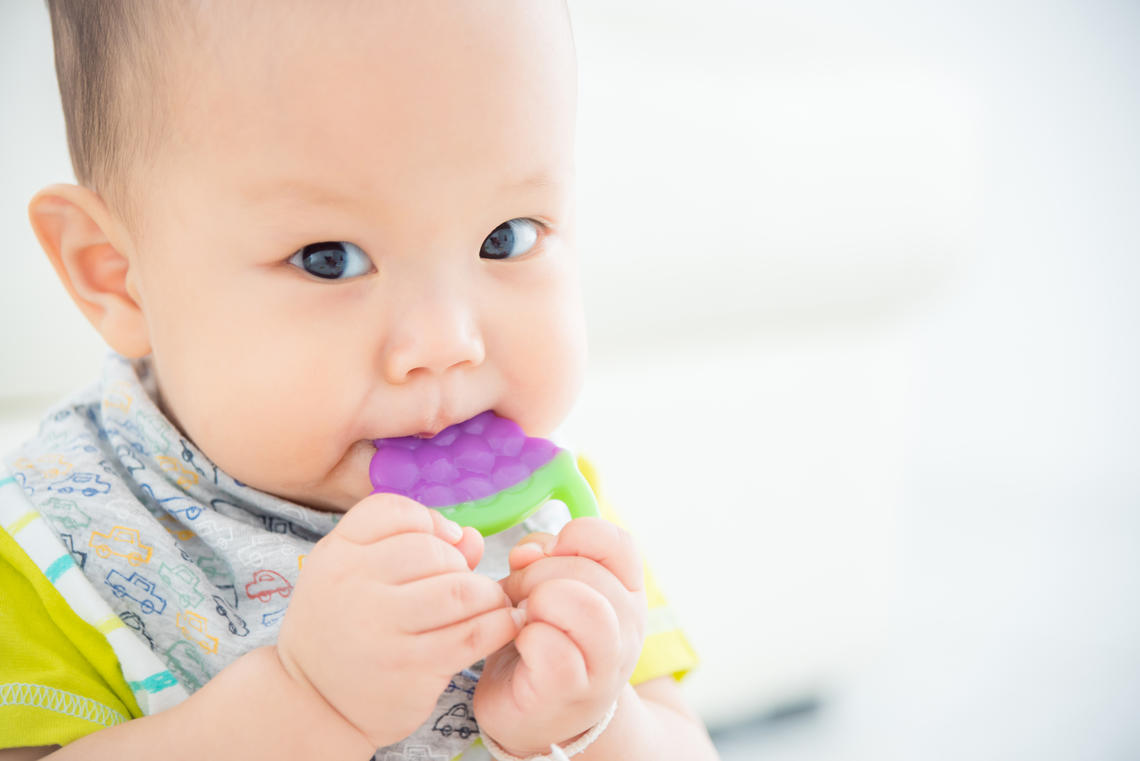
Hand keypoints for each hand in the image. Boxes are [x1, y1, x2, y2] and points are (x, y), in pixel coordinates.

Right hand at [275, 493, 523, 749]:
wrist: (314, 703)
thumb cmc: (344, 629)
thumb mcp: (356, 576)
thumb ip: (413, 546)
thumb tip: (471, 537)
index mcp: (336, 554)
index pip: (393, 510)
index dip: (428, 522)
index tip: (440, 544)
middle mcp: (353, 586)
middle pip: (434, 550)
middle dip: (460, 564)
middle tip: (461, 585)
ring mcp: (381, 629)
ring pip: (461, 590)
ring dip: (486, 594)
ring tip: (486, 604)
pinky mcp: (411, 668)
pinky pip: (473, 634)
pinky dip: (498, 624)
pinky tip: (499, 625)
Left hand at [473, 517, 648, 755]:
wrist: (535, 715)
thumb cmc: (541, 643)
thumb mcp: (546, 587)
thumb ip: (541, 559)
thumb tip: (528, 552)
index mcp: (625, 594)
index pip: (620, 544)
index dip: (578, 536)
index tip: (549, 553)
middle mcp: (627, 628)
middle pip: (589, 571)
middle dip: (537, 572)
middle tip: (517, 594)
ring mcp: (603, 665)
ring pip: (584, 606)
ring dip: (537, 601)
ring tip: (522, 618)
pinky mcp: (568, 693)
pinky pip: (551, 647)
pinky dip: (526, 637)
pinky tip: (520, 646)